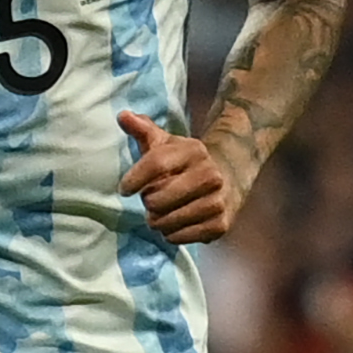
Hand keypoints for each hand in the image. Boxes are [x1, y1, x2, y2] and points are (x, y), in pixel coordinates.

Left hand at [119, 110, 244, 243]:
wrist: (229, 178)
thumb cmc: (184, 163)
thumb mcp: (165, 143)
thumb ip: (142, 129)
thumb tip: (123, 115)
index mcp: (194, 151)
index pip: (155, 164)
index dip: (134, 179)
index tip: (125, 189)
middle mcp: (210, 175)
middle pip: (158, 199)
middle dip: (148, 202)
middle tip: (152, 199)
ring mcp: (217, 202)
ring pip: (167, 221)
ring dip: (157, 221)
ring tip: (161, 213)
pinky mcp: (220, 225)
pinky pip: (180, 237)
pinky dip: (171, 235)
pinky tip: (174, 224)